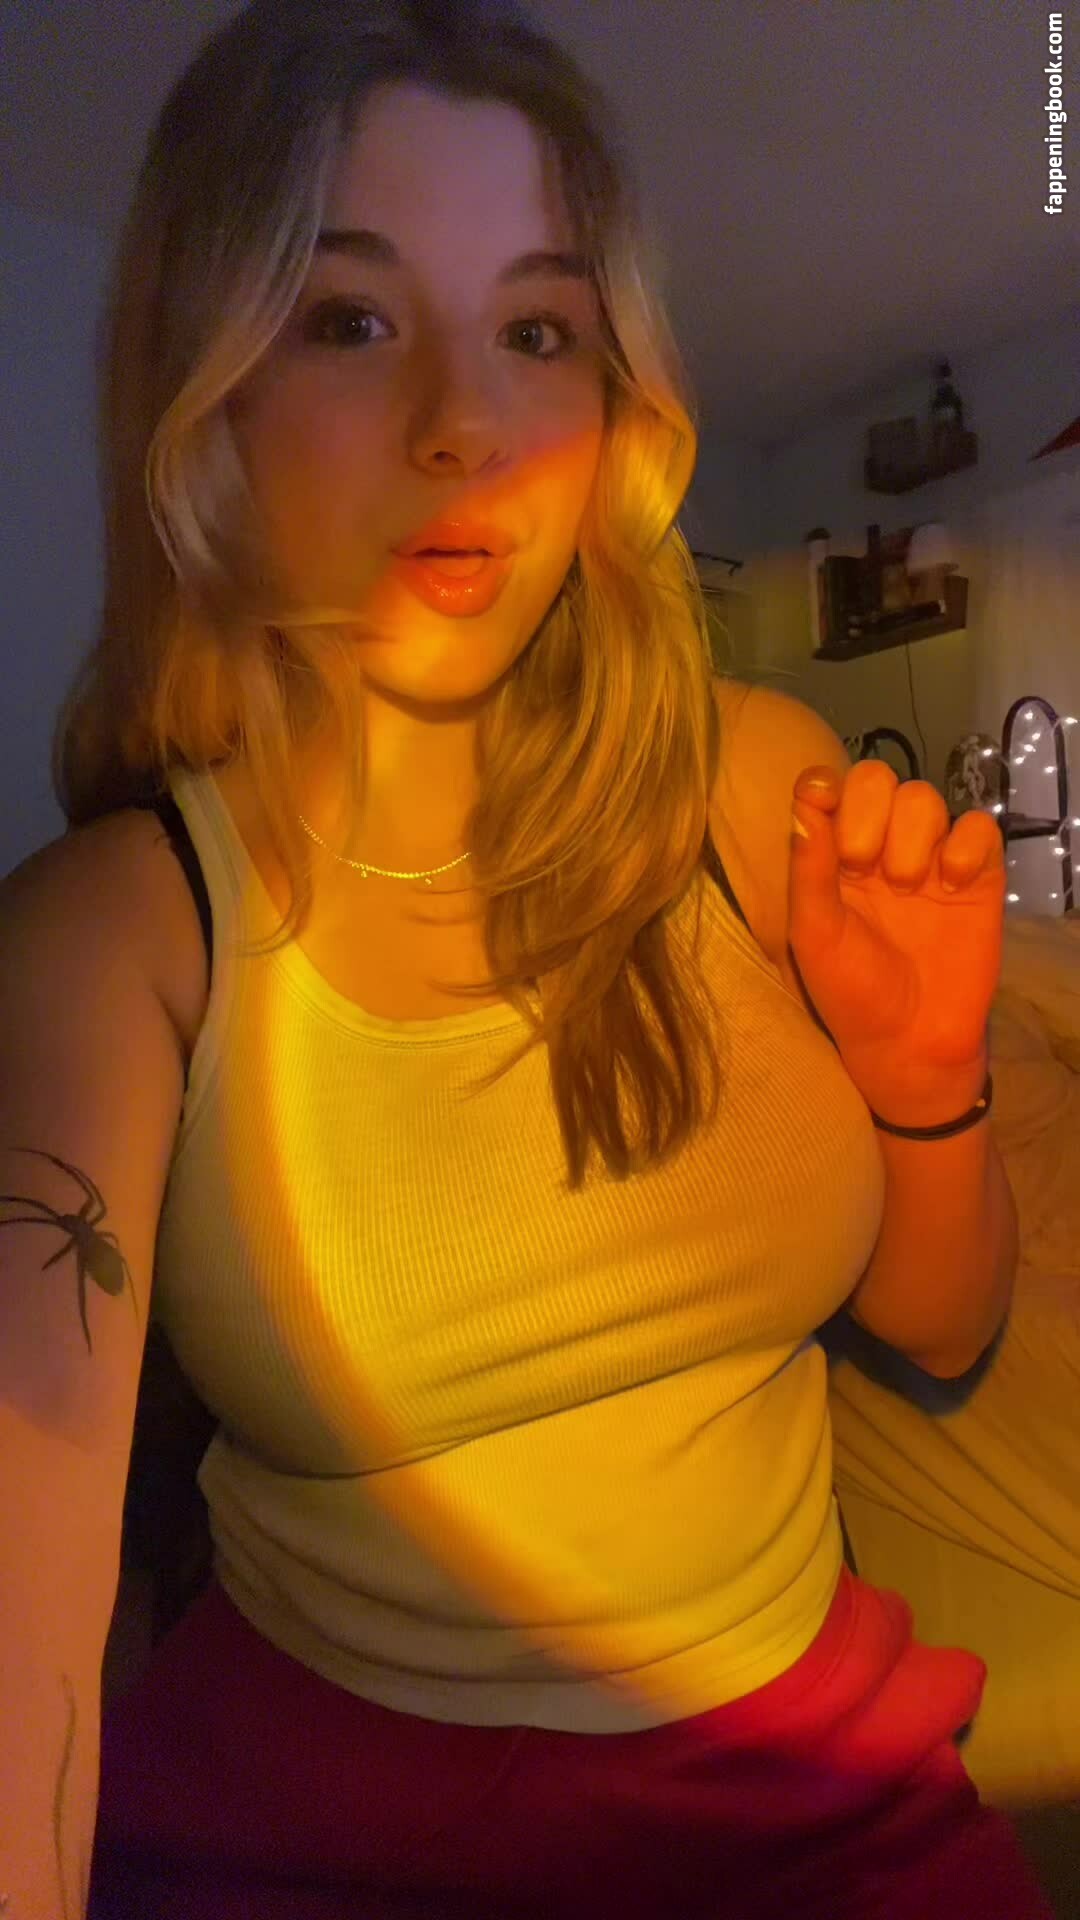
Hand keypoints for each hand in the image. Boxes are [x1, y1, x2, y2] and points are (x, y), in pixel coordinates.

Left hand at [788, 760, 1005, 1116]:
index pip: (831, 788)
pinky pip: (979, 827)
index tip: (821, 799)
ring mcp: (931, 858)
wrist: (909, 1040)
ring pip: (925, 798)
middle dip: (868, 813)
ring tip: (904, 887)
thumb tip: (803, 803)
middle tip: (861, 867)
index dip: (827, 783)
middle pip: (879, 779)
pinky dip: (964, 845)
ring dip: (911, 835)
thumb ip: (808, 868)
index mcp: (834, 856)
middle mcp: (881, 847)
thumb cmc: (851, 990)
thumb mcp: (815, 932)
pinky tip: (951, 884)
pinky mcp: (978, 874)